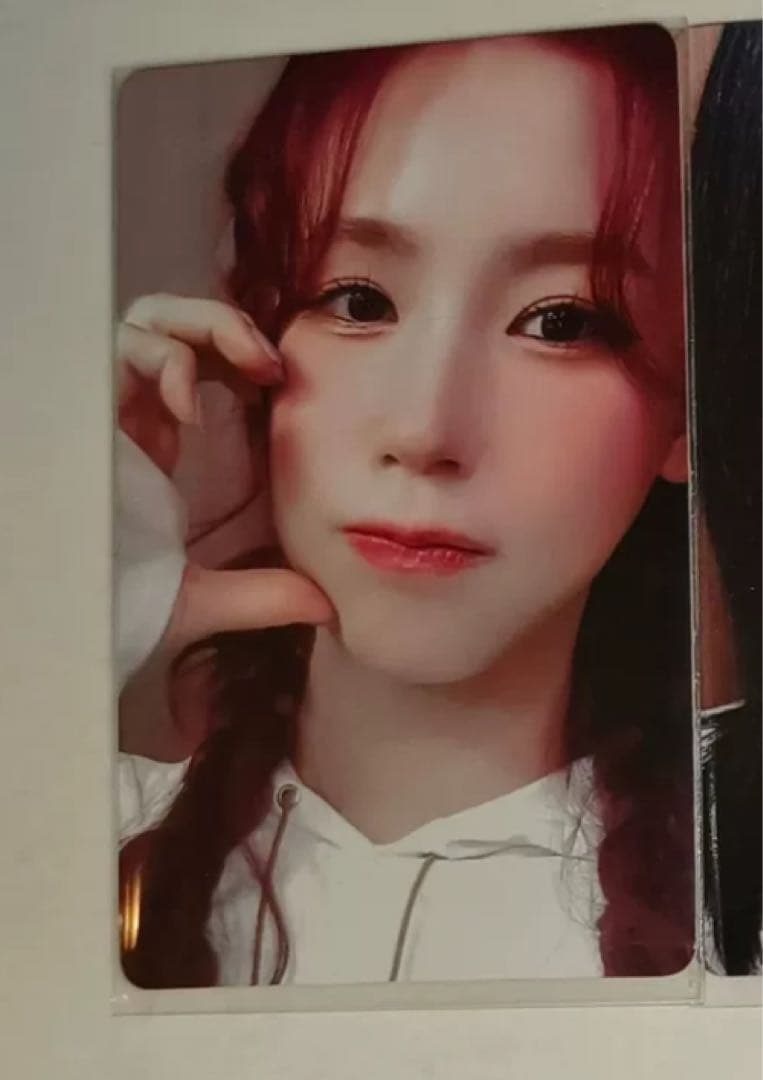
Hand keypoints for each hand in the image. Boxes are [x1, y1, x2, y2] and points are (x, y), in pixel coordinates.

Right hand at [117, 294, 334, 755]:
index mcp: (154, 440)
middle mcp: (130, 414)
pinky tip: (188, 412)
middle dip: (230, 327)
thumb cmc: (114, 601)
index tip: (283, 385)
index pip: (197, 362)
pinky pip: (125, 345)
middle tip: (273, 367)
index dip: (239, 357)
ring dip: (209, 326)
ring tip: (251, 368)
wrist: (66, 617)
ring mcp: (107, 406)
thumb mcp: (200, 597)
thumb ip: (261, 594)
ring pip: (151, 319)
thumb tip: (325, 605)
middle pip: (176, 325)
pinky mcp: (86, 404)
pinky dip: (167, 360)